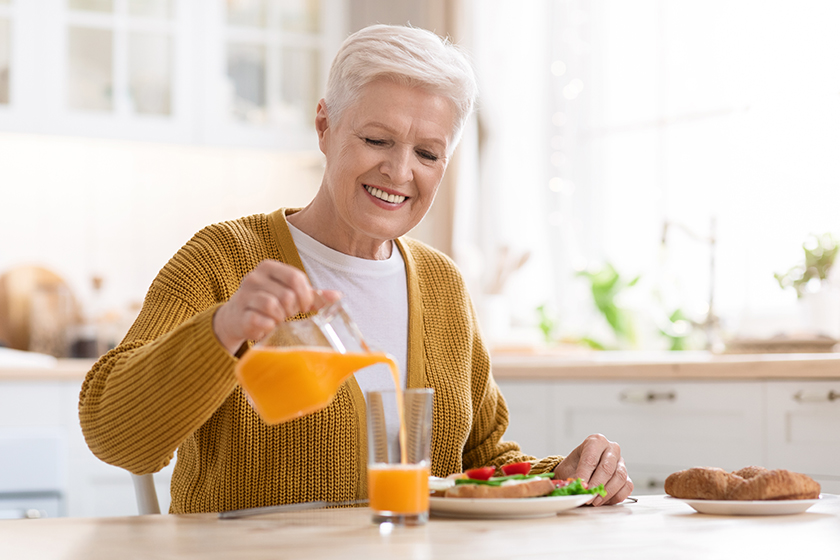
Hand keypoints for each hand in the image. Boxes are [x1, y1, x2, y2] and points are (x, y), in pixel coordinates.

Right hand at [212, 259, 341, 353]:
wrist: (236, 317)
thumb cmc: (268, 302)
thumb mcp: (290, 294)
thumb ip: (313, 295)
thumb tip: (338, 296)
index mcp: (269, 267)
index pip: (296, 278)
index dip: (305, 295)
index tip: (304, 306)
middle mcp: (254, 278)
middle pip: (286, 295)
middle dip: (292, 309)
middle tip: (287, 314)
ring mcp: (243, 296)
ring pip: (273, 306)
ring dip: (280, 318)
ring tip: (277, 320)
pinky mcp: (239, 315)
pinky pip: (260, 321)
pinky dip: (268, 326)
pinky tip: (267, 326)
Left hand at [553, 434, 633, 505]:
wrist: (580, 471)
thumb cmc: (574, 467)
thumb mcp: (567, 469)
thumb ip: (571, 478)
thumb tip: (575, 488)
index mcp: (596, 441)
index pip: (591, 458)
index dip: (585, 474)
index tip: (581, 486)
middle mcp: (611, 449)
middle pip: (607, 468)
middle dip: (597, 484)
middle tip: (589, 495)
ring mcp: (621, 462)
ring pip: (619, 478)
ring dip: (606, 492)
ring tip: (594, 500)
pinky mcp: (627, 476)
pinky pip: (627, 487)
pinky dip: (616, 496)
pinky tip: (604, 500)